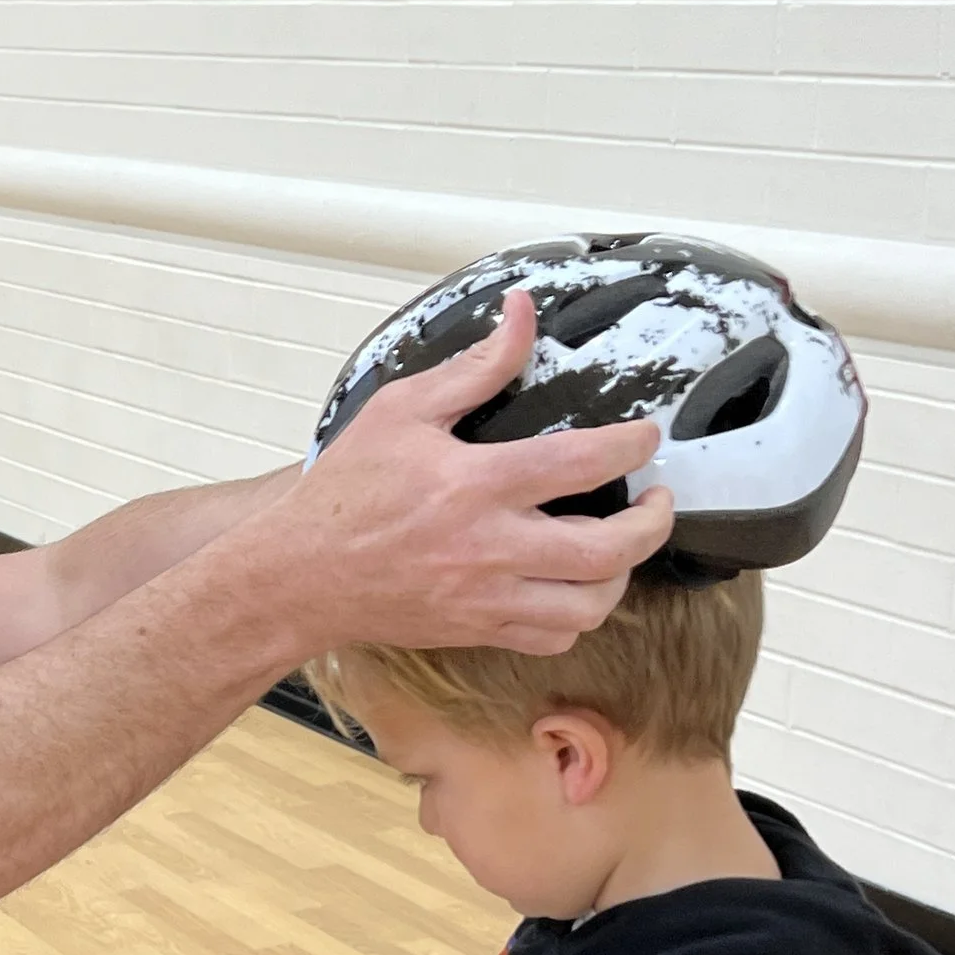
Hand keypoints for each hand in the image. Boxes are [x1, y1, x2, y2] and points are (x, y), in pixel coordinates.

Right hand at [259, 290, 673, 656]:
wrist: (299, 575)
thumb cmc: (345, 491)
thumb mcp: (401, 410)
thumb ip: (474, 368)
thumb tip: (522, 315)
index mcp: (475, 484)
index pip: (582, 463)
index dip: (631, 445)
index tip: (645, 436)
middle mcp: (490, 548)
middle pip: (606, 551)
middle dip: (651, 524)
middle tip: (655, 500)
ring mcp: (485, 598)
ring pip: (588, 607)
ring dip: (619, 576)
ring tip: (618, 547)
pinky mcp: (476, 630)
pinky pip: (552, 640)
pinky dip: (575, 618)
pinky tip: (570, 588)